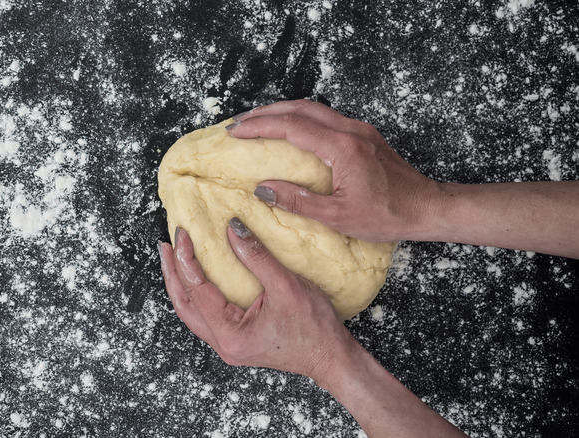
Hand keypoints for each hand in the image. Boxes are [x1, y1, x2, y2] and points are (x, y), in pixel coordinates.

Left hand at [158, 218, 468, 436]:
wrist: (332, 359)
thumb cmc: (314, 328)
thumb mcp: (285, 286)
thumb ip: (255, 256)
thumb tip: (231, 228)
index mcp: (229, 333)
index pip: (197, 289)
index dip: (187, 258)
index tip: (183, 233)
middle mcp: (222, 343)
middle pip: (184, 304)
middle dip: (172, 273)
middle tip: (165, 245)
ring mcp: (228, 344)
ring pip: (191, 313)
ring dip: (181, 285)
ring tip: (175, 259)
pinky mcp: (236, 341)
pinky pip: (205, 316)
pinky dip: (196, 295)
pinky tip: (198, 279)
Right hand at [226, 99, 439, 241]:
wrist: (427, 208)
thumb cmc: (388, 215)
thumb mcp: (338, 216)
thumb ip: (298, 201)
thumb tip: (263, 189)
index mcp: (343, 148)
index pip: (292, 128)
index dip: (260, 127)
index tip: (235, 132)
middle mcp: (351, 131)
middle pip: (300, 109)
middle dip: (265, 113)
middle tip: (238, 123)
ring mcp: (360, 130)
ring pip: (314, 109)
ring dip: (283, 112)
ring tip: (258, 122)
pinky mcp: (365, 136)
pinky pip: (327, 118)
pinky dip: (301, 119)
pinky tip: (291, 131)